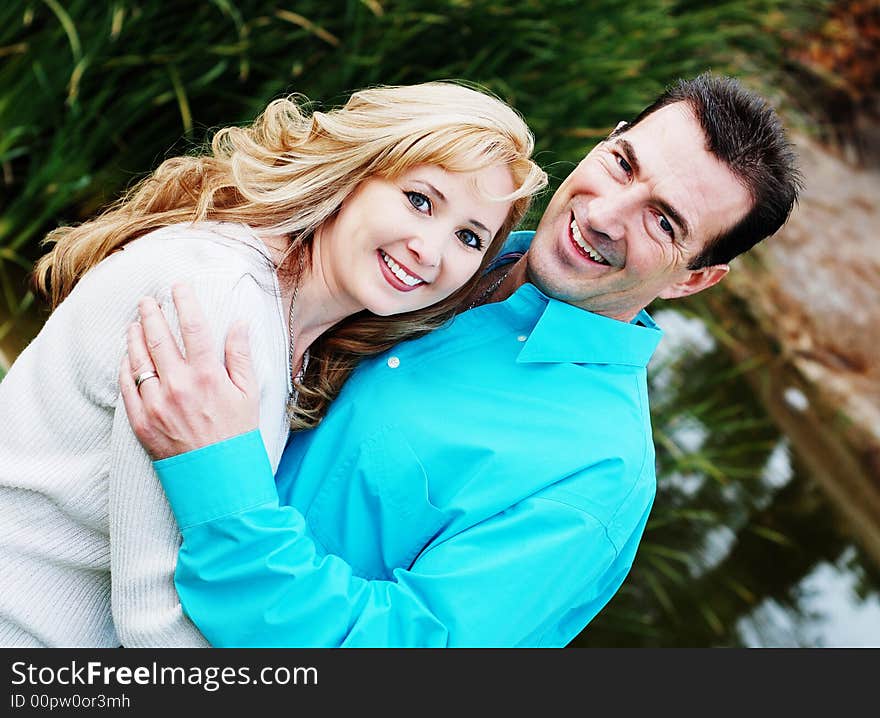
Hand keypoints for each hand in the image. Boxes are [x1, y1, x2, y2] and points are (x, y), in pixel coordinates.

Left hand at [119, 283, 259, 459]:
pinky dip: (126, 367)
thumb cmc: (238, 435)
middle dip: (151, 313)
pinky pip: (127, 387)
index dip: (185, 301)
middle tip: (147, 300)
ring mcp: (156, 405)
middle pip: (158, 338)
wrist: (219, 480)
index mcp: (208, 377)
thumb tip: (239, 323)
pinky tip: (128, 357)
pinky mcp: (142, 423)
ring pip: (138, 359)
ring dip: (134, 336)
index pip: (193, 327)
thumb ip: (241, 356)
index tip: (179, 286)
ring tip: (135, 323)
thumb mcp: (249, 394)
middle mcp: (179, 387)